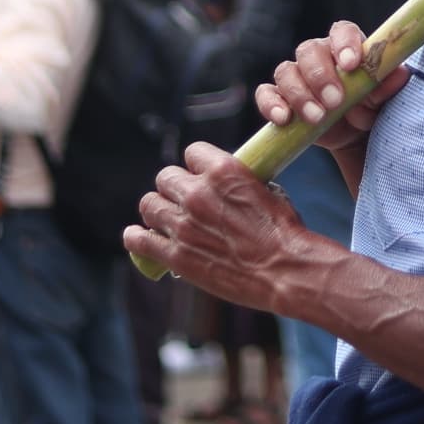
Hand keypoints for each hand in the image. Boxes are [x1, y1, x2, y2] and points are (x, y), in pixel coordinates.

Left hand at [125, 142, 318, 303]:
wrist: (285, 271)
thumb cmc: (284, 232)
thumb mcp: (267, 191)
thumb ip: (240, 183)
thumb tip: (231, 184)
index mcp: (223, 170)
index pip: (192, 152)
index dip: (196, 165)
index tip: (199, 175)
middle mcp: (197, 193)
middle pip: (165, 177)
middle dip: (175, 188)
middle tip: (184, 202)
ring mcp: (183, 225)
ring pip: (149, 204)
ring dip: (157, 210)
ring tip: (165, 220)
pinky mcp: (176, 255)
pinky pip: (139, 240)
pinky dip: (137, 237)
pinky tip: (141, 237)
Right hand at [255, 21, 407, 156]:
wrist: (358, 136)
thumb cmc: (373, 106)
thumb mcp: (385, 98)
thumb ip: (389, 85)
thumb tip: (399, 74)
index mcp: (346, 47)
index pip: (341, 31)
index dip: (344, 43)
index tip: (351, 64)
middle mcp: (319, 56)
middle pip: (309, 50)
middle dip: (320, 75)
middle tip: (335, 101)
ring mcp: (297, 77)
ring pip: (286, 71)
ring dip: (300, 94)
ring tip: (317, 118)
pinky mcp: (281, 99)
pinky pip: (266, 93)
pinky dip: (271, 104)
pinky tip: (283, 118)